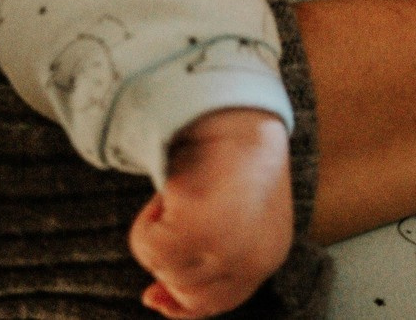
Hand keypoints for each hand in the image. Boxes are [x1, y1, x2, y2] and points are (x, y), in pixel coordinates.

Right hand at [130, 109, 292, 318]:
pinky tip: (170, 192)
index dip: (181, 303)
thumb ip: (200, 265)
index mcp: (269, 256)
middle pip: (184, 291)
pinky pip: (146, 246)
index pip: (217, 303)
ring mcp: (226, 248)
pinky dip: (146, 219)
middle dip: (169, 257)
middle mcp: (252, 261)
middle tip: (176, 213)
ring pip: (162, 266)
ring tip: (181, 193)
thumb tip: (152, 299)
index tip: (153, 295)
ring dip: (158, 230)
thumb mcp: (229, 218)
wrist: (239, 114)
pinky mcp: (196, 228)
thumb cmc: (233, 159)